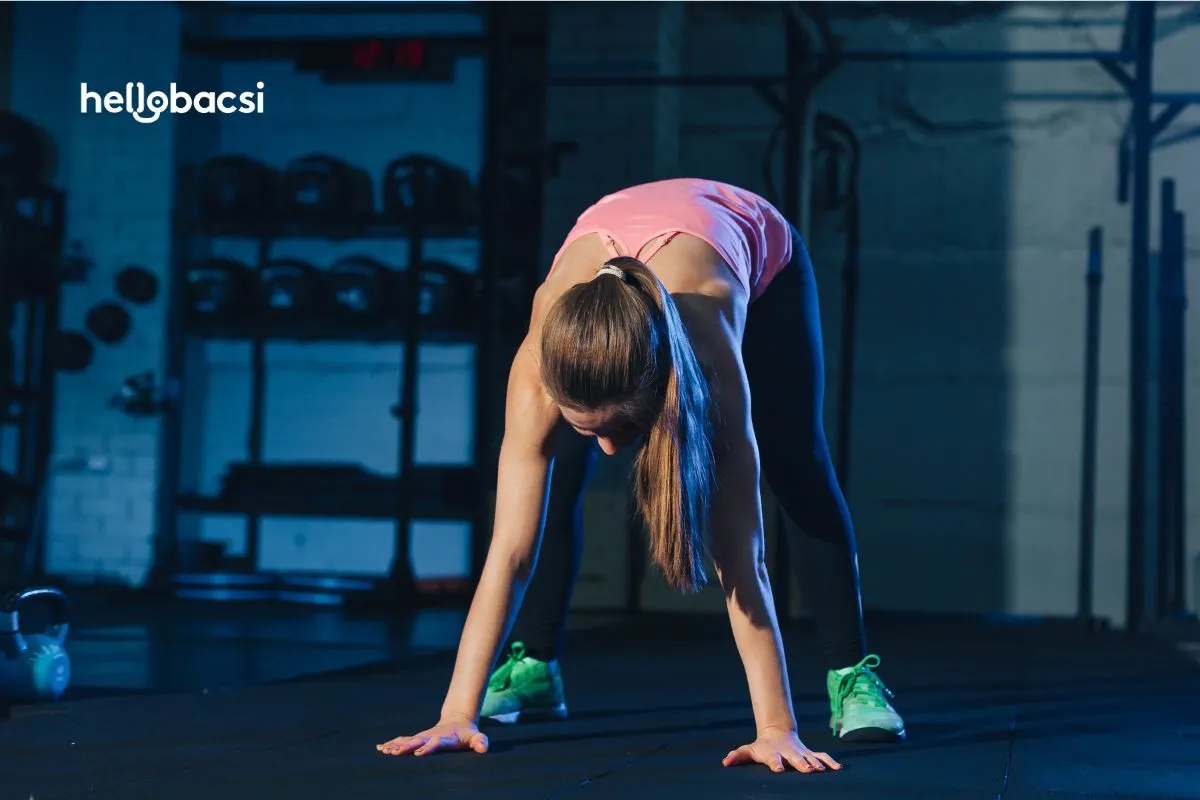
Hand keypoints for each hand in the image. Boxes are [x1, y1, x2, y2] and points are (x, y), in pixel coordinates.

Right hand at [377, 718, 488, 756]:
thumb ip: (480, 742)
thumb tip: (484, 748)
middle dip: (406, 747)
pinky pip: (403, 741)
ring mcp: (422, 737)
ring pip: (407, 741)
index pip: (436, 743)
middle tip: (395, 752)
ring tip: (384, 751)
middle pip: (417, 742)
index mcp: (444, 738)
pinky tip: (380, 748)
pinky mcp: (417, 739)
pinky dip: (392, 744)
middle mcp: (430, 737)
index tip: (420, 752)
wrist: (457, 722)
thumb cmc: (466, 734)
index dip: (429, 747)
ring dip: (396, 746)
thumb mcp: (475, 737)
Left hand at [722, 728, 841, 773]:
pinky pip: (822, 756)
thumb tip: (725, 762)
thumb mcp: (749, 750)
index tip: (778, 769)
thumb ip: (738, 756)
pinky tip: (839, 768)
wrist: (777, 733)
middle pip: (796, 759)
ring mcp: (801, 753)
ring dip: (817, 763)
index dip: (776, 764)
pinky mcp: (809, 754)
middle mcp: (789, 753)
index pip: (774, 759)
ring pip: (810, 757)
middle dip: (802, 764)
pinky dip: (830, 761)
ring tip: (823, 770)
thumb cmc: (762, 747)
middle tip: (808, 770)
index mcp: (774, 754)